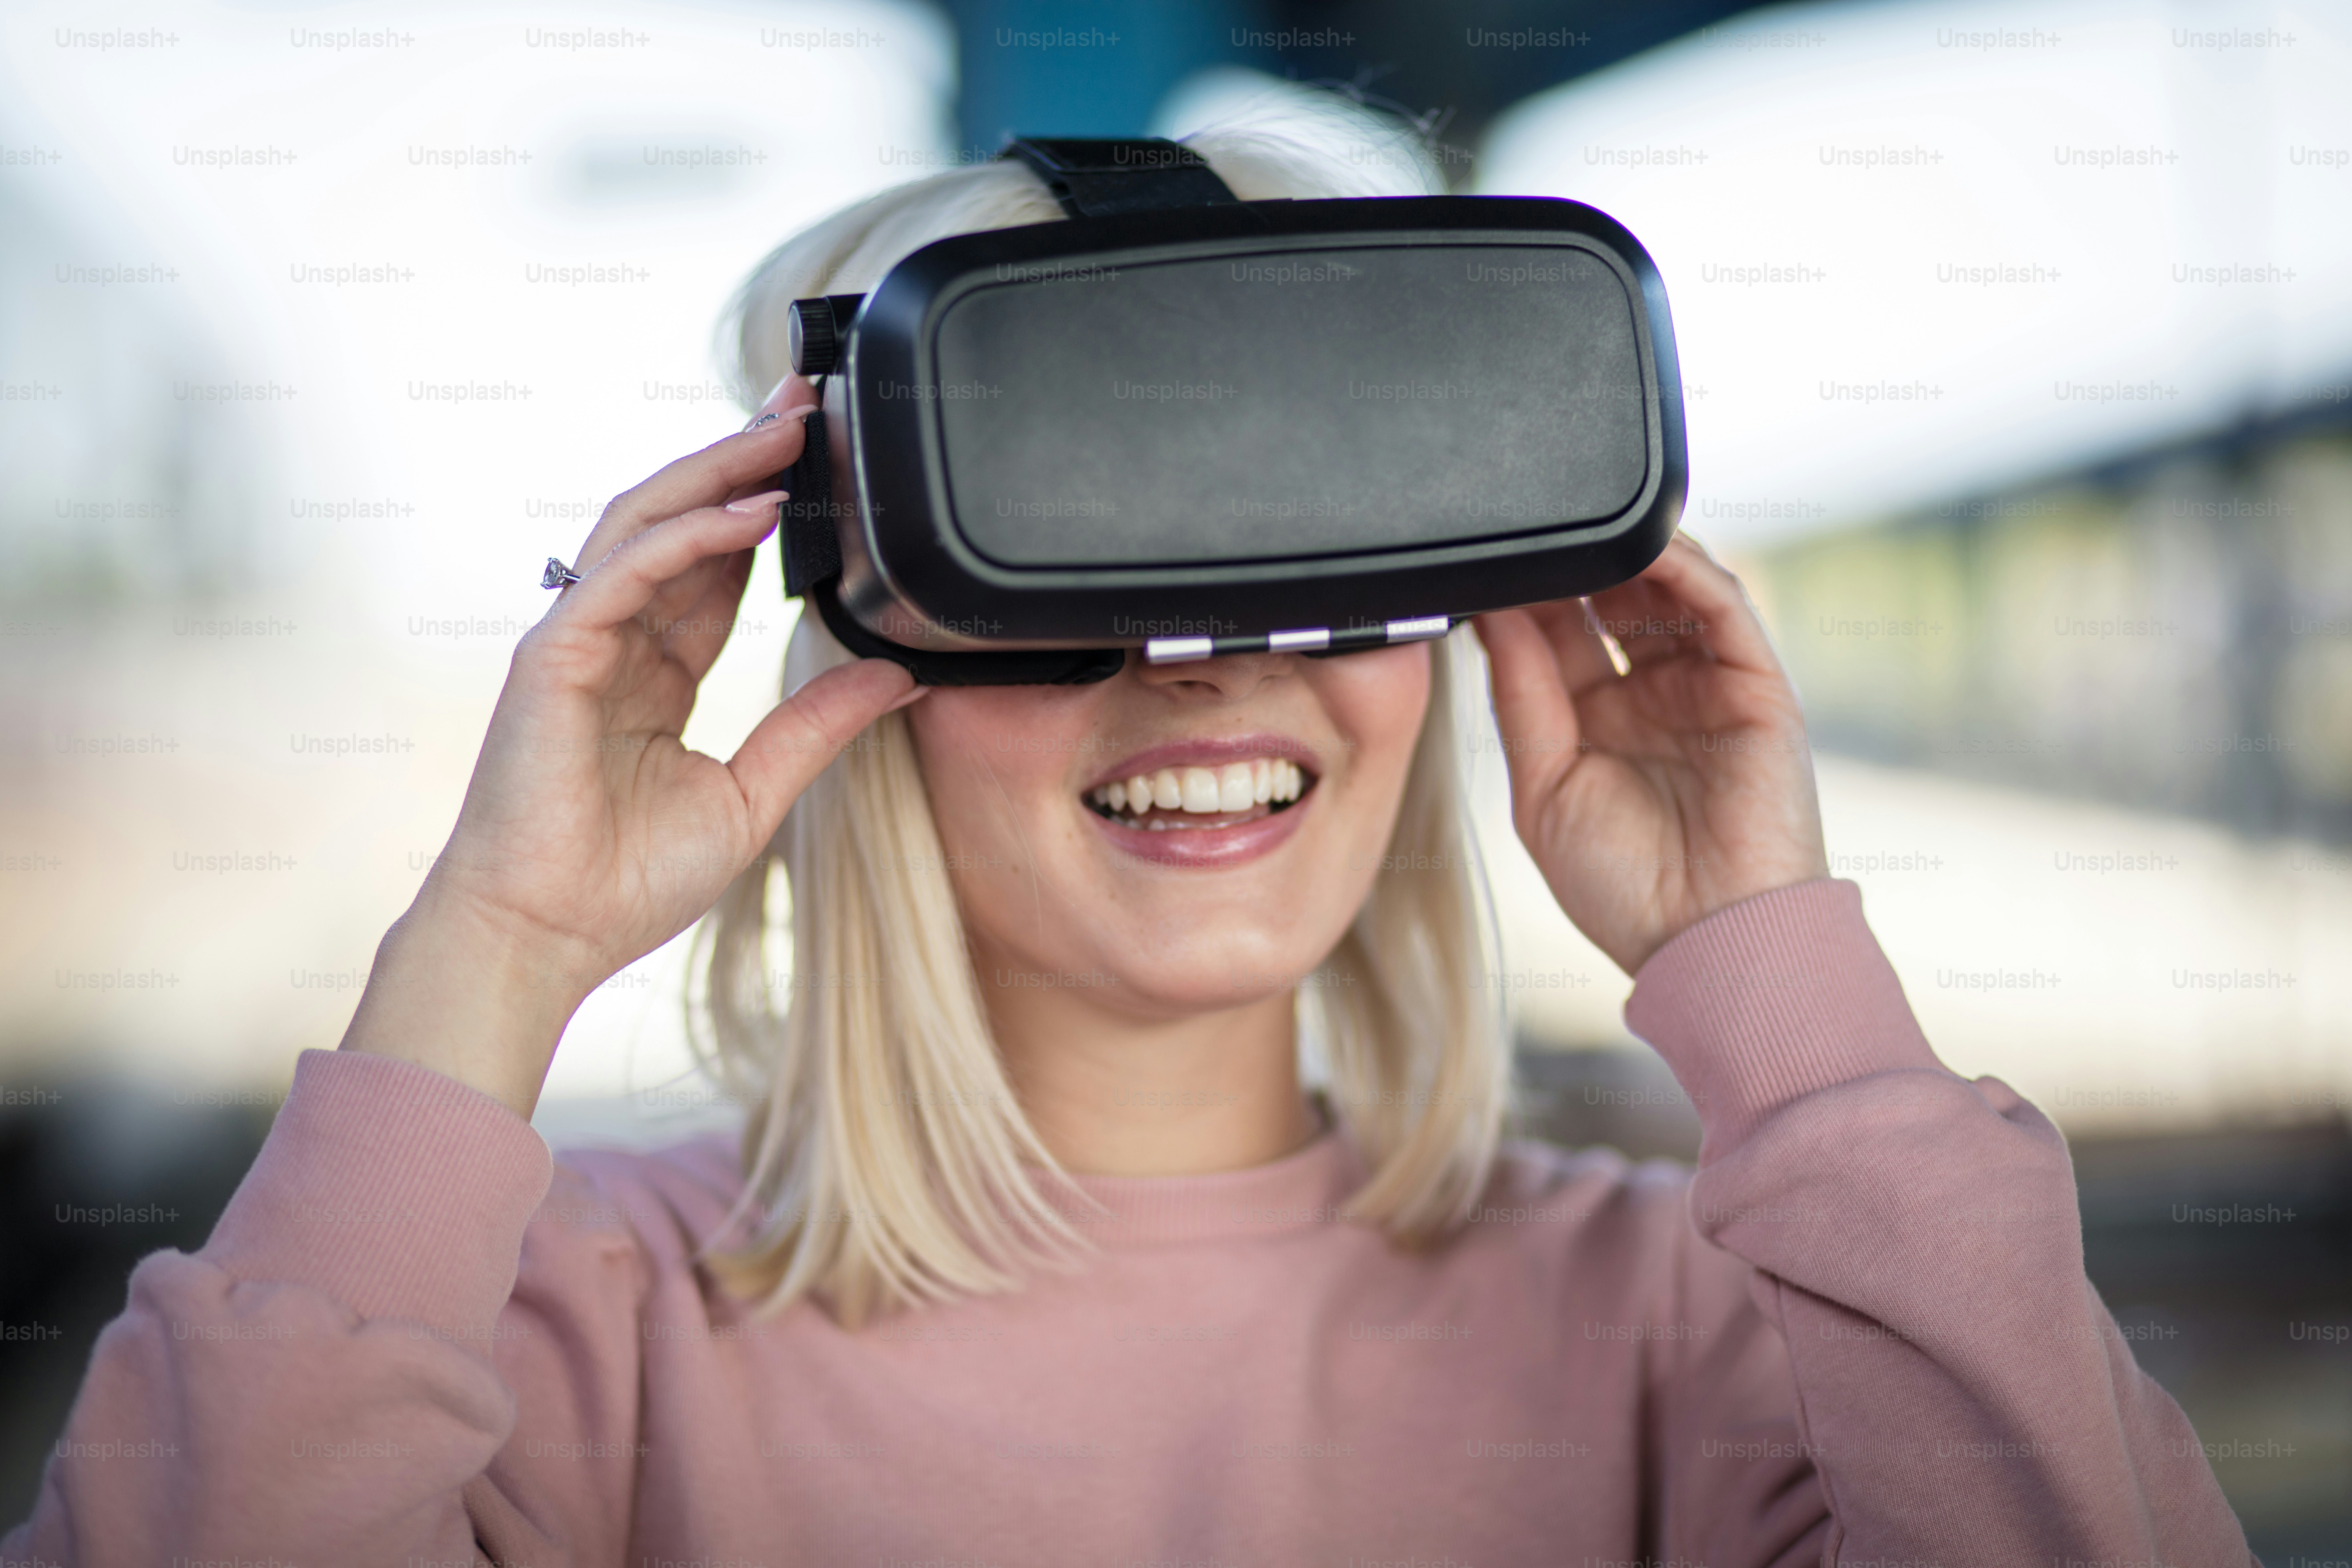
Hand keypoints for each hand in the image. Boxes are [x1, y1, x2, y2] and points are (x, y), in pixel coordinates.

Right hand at [342, 378, 925, 1115]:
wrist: (548, 936)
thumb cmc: (626, 881)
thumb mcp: (754, 793)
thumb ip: (818, 726)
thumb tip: (900, 676)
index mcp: (654, 673)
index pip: (713, 567)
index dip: (762, 508)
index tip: (816, 460)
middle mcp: (614, 642)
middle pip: (680, 522)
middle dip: (740, 457)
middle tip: (804, 403)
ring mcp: (576, 643)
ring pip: (646, 524)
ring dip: (717, 471)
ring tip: (786, 430)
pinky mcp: (553, 659)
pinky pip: (624, 575)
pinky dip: (686, 537)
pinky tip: (747, 512)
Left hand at [1472, 531, 1827, 976]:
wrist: (1708, 941)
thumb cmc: (1625, 888)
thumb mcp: (1543, 788)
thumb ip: (1522, 698)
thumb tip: (1491, 619)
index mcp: (1595, 720)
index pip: (1557, 633)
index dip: (1525, 596)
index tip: (1485, 562)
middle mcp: (1651, 694)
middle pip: (1610, 600)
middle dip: (1573, 563)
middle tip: (1528, 533)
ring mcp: (1706, 684)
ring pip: (1670, 590)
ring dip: (1627, 550)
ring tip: (1581, 525)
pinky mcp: (1756, 684)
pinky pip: (1723, 607)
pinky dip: (1688, 567)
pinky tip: (1647, 544)